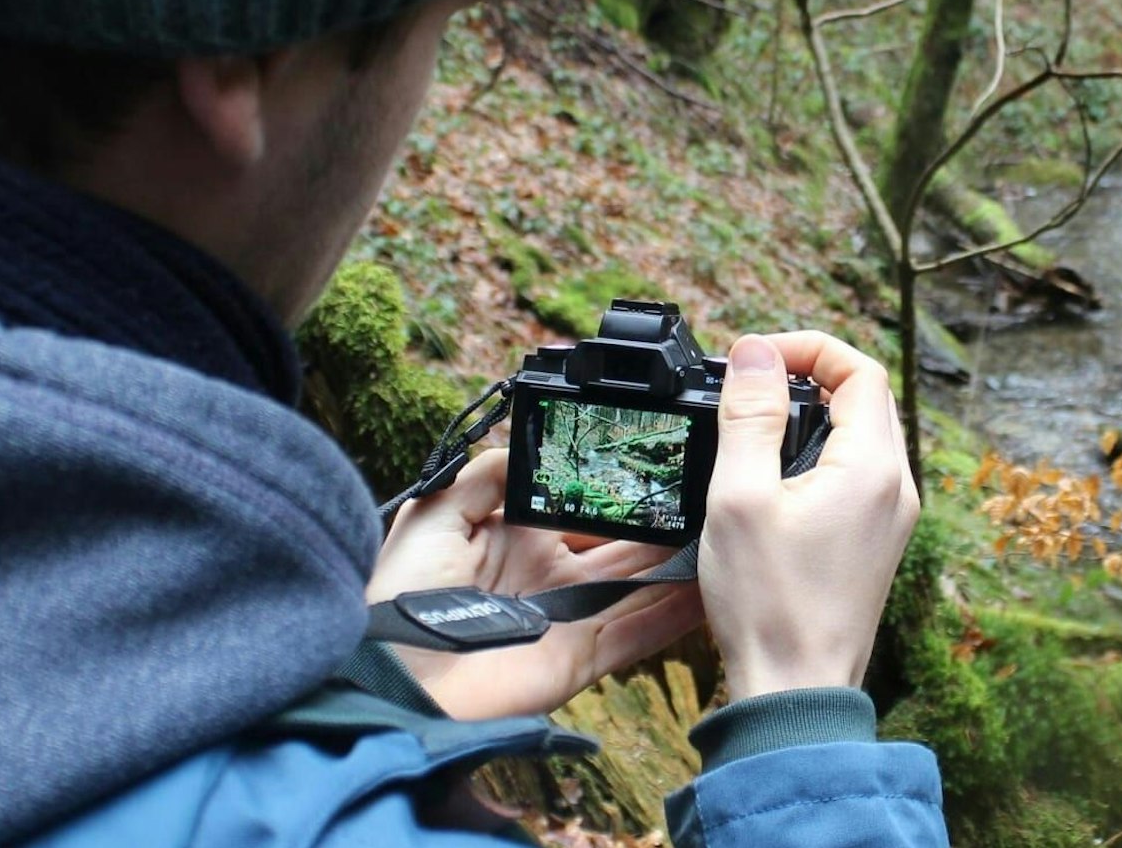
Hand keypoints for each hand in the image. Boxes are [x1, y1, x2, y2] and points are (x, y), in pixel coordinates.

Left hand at [367, 449, 704, 719]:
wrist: (395, 679)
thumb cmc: (402, 597)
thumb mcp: (433, 515)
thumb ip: (487, 475)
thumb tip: (531, 443)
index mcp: (520, 540)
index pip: (584, 510)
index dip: (620, 491)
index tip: (661, 463)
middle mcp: (554, 576)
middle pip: (624, 546)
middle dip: (664, 525)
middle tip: (709, 495)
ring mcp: (572, 619)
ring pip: (641, 586)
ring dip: (681, 566)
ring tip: (726, 536)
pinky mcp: (582, 659)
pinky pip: (640, 633)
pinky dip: (676, 615)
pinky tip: (712, 590)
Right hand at [698, 331, 919, 700]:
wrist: (796, 691)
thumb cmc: (768, 604)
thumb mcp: (740, 497)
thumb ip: (750, 416)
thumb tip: (756, 352)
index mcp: (873, 468)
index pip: (860, 370)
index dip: (808, 348)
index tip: (756, 358)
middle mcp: (896, 488)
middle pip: (866, 398)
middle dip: (809, 376)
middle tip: (750, 386)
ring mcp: (891, 518)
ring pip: (862, 436)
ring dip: (814, 416)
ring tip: (755, 426)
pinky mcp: (876, 543)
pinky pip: (857, 475)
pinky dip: (819, 455)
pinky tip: (774, 477)